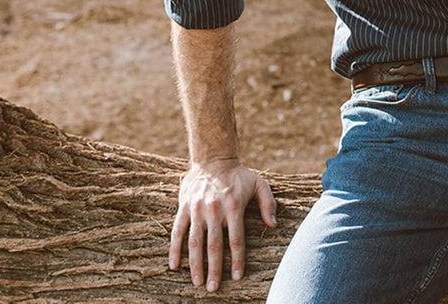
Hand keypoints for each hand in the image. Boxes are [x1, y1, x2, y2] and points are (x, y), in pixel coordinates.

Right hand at [169, 158, 277, 291]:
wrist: (213, 158)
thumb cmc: (238, 175)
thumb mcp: (259, 183)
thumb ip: (268, 203)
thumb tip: (273, 225)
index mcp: (233, 207)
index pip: (236, 239)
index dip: (237, 260)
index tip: (237, 277)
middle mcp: (214, 210)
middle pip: (214, 246)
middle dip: (214, 269)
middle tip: (213, 288)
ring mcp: (197, 209)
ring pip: (195, 242)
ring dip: (195, 264)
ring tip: (197, 282)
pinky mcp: (184, 208)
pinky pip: (177, 231)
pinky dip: (174, 249)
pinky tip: (174, 265)